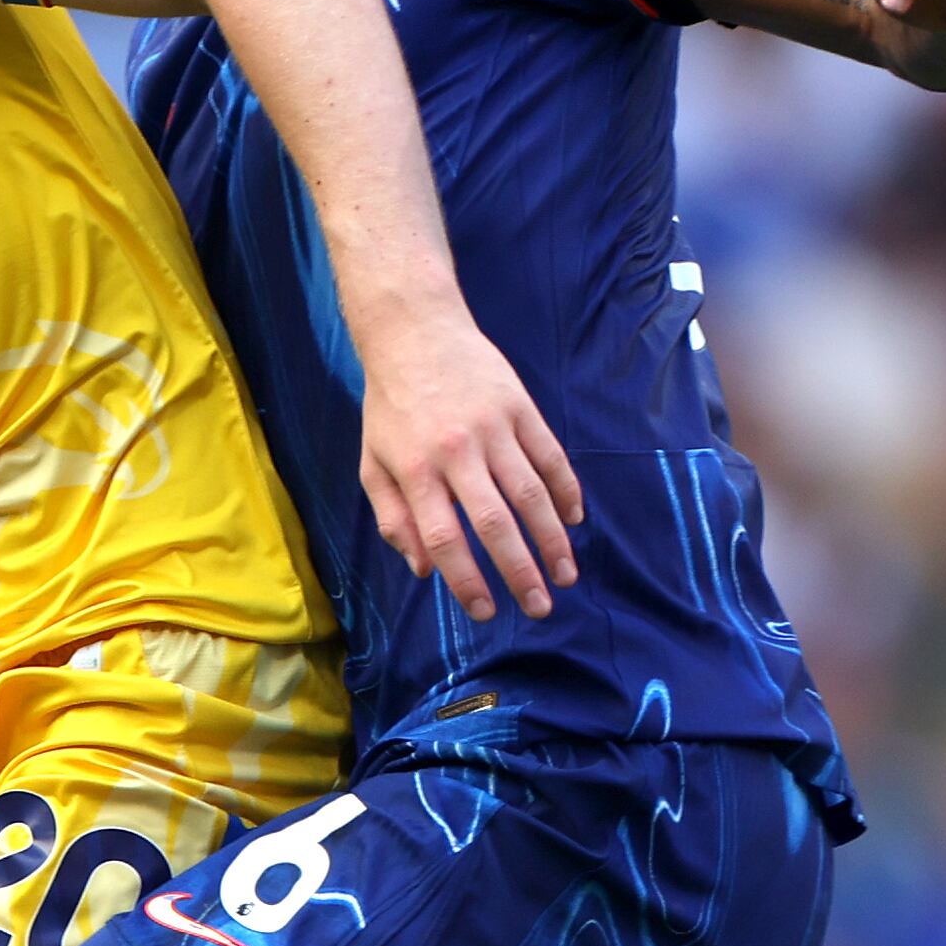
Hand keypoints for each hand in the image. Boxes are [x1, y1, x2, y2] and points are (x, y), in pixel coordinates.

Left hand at [355, 318, 581, 621]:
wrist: (416, 334)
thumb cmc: (391, 408)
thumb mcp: (372, 464)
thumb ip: (393, 518)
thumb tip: (423, 569)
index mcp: (415, 470)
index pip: (444, 537)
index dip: (466, 580)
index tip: (486, 610)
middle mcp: (457, 451)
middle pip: (494, 522)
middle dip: (520, 571)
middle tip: (539, 607)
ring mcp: (494, 427)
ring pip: (531, 493)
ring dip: (552, 540)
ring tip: (565, 575)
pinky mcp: (521, 408)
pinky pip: (550, 457)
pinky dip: (566, 491)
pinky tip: (573, 521)